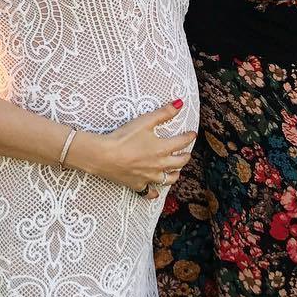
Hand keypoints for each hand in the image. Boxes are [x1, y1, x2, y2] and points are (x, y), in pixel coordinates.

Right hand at [81, 102, 196, 194]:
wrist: (104, 156)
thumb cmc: (124, 137)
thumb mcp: (145, 121)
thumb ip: (163, 113)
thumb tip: (180, 104)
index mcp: (163, 148)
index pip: (182, 142)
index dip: (189, 137)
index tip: (192, 134)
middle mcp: (159, 165)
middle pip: (179, 163)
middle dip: (185, 157)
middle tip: (186, 153)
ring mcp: (149, 177)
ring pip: (168, 179)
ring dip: (174, 175)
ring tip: (176, 172)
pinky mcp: (137, 185)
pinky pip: (148, 192)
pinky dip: (154, 193)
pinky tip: (156, 193)